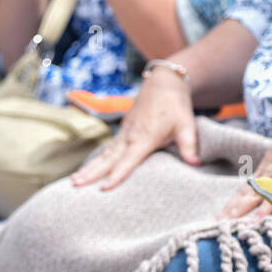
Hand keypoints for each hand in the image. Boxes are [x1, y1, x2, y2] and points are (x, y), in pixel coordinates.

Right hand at [70, 67, 198, 189]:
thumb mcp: (187, 124)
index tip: (103, 188)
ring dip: (90, 167)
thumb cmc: (176, 105)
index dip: (116, 175)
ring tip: (74, 180)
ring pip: (105, 153)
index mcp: (145, 137)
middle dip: (92, 172)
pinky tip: (88, 169)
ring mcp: (125, 132)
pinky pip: (108, 148)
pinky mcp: (125, 130)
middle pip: (109, 158)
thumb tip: (196, 164)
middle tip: (75, 185)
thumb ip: (189, 146)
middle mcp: (131, 136)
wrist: (164, 82)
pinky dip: (97, 159)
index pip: (128, 160)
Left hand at [218, 98, 271, 220]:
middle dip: (231, 209)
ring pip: (254, 193)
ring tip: (226, 223)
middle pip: (245, 192)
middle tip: (216, 223)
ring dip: (239, 209)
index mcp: (267, 166)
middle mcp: (267, 169)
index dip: (236, 202)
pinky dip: (266, 207)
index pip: (248, 188)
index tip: (225, 215)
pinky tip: (257, 219)